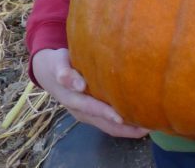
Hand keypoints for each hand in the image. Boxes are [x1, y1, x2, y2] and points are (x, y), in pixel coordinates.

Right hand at [32, 48, 149, 138]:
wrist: (48, 72)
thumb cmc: (57, 64)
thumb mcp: (57, 64)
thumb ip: (65, 73)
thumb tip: (79, 85)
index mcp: (71, 98)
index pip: (90, 107)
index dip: (105, 112)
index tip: (120, 117)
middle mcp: (79, 110)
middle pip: (102, 122)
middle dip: (123, 127)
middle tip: (144, 127)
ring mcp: (86, 114)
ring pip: (107, 126)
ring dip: (125, 130)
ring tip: (146, 128)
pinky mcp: (91, 113)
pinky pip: (107, 124)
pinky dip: (122, 126)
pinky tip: (138, 123)